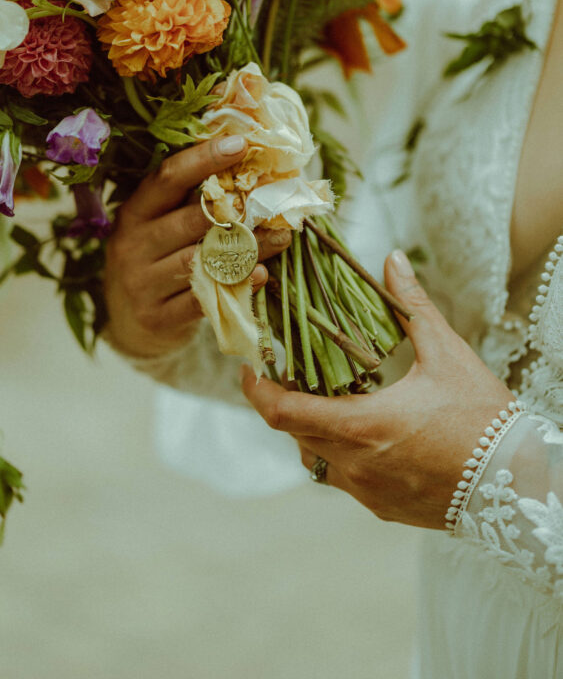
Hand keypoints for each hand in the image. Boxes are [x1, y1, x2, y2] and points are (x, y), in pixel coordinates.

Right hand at [104, 136, 291, 358]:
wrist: (129, 327)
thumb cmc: (156, 262)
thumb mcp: (158, 227)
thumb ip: (188, 201)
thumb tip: (243, 161)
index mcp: (134, 212)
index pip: (167, 178)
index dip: (204, 159)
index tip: (241, 143)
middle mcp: (133, 245)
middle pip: (190, 219)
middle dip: (237, 208)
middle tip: (275, 197)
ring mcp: (142, 283)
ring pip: (204, 259)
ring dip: (248, 247)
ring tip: (281, 235)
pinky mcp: (158, 317)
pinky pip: (204, 299)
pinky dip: (238, 285)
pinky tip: (262, 273)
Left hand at [241, 249, 512, 528]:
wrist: (518, 485)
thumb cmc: (483, 419)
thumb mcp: (446, 354)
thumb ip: (411, 305)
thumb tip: (391, 259)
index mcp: (362, 426)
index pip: (283, 413)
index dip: (256, 391)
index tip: (247, 369)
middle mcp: (355, 465)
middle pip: (293, 434)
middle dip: (284, 402)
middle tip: (288, 371)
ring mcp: (367, 492)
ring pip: (314, 459)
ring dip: (310, 428)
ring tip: (324, 397)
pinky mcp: (381, 507)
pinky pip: (341, 478)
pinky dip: (337, 451)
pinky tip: (360, 429)